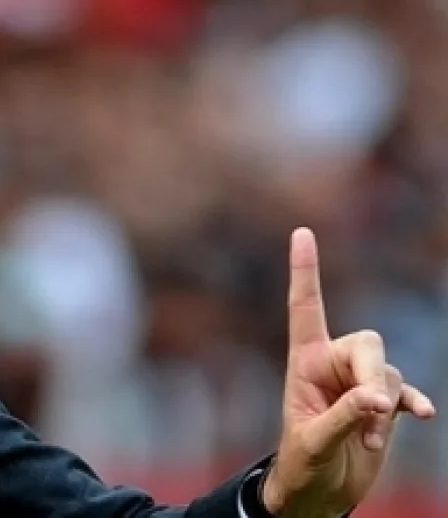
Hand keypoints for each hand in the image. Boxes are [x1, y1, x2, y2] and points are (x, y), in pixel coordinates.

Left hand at [262, 228, 436, 517]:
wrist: (317, 492)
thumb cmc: (301, 464)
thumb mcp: (313, 441)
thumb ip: (345, 417)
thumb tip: (379, 398)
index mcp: (303, 361)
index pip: (305, 307)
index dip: (305, 270)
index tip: (302, 231)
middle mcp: (332, 364)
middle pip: (368, 344)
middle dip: (374, 375)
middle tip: (371, 413)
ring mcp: (360, 383)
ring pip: (388, 373)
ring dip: (384, 407)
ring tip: (369, 442)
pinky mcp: (382, 404)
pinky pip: (405, 392)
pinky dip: (412, 402)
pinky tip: (421, 415)